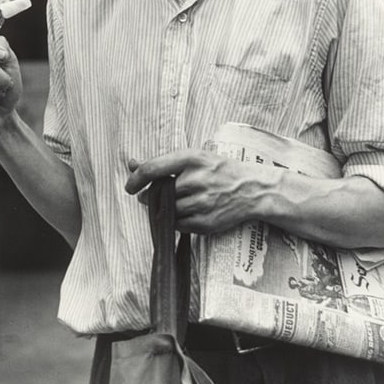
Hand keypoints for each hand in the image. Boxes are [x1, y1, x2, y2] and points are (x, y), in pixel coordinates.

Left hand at [125, 150, 270, 234]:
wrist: (254, 189)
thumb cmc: (220, 170)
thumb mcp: (194, 158)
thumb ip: (162, 163)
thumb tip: (131, 164)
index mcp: (192, 158)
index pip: (152, 168)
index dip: (135, 179)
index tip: (129, 187)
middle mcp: (196, 180)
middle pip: (158, 194)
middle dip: (152, 197)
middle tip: (158, 195)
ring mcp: (201, 203)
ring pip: (167, 212)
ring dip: (165, 210)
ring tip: (178, 202)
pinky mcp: (205, 223)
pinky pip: (178, 225)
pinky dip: (177, 221)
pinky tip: (188, 212)